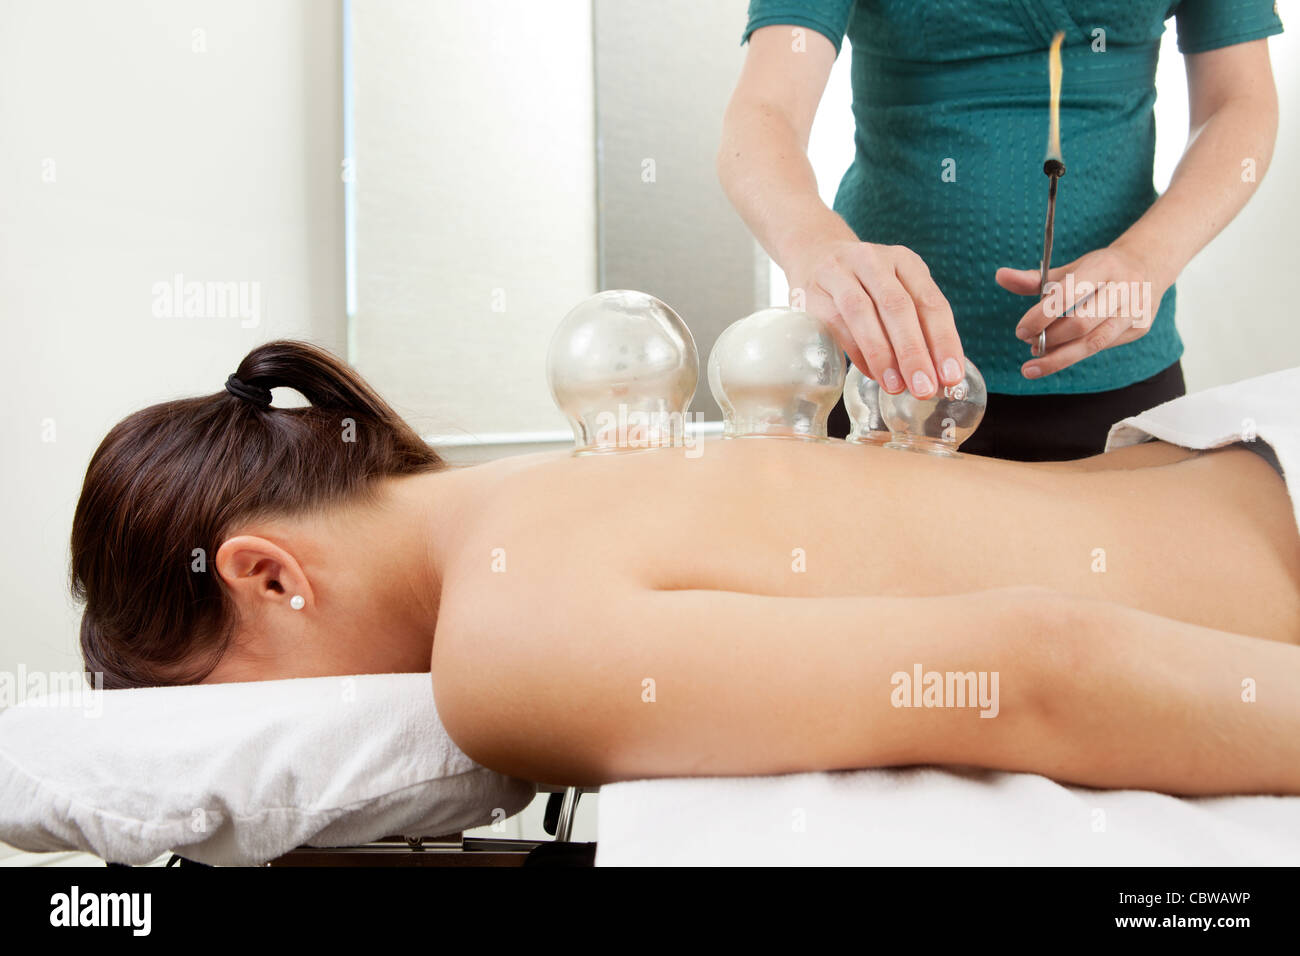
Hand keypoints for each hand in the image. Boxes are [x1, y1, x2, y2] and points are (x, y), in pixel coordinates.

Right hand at [791, 240, 965, 398]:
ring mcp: (840, 273)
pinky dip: (856, 351)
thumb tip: (936, 376)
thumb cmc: (865, 285)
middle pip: (897, 306)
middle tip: (924, 387)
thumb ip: (916, 326)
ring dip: (882, 354)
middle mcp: (873, 261)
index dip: (943, 341)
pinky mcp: (813, 292)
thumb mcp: (896, 291)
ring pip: (862, 313)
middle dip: (913, 352)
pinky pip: (836, 323)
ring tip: (896, 386)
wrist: (814, 256)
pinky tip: (871, 373)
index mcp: (905, 261)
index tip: (951, 376)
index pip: (931, 302)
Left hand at [996, 244, 1167, 378]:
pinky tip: (1059, 355)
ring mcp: (1136, 310)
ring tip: (1035, 362)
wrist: (1149, 265)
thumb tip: (999, 276)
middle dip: (1050, 339)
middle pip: (1081, 323)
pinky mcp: (1140, 328)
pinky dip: (1077, 353)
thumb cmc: (1100, 269)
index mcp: (1104, 266)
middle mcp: (1125, 288)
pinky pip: (1103, 347)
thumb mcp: (1071, 268)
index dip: (1041, 316)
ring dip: (1061, 357)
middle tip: (1029, 344)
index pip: (1068, 294)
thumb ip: (1035, 278)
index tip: (1020, 331)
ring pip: (1094, 343)